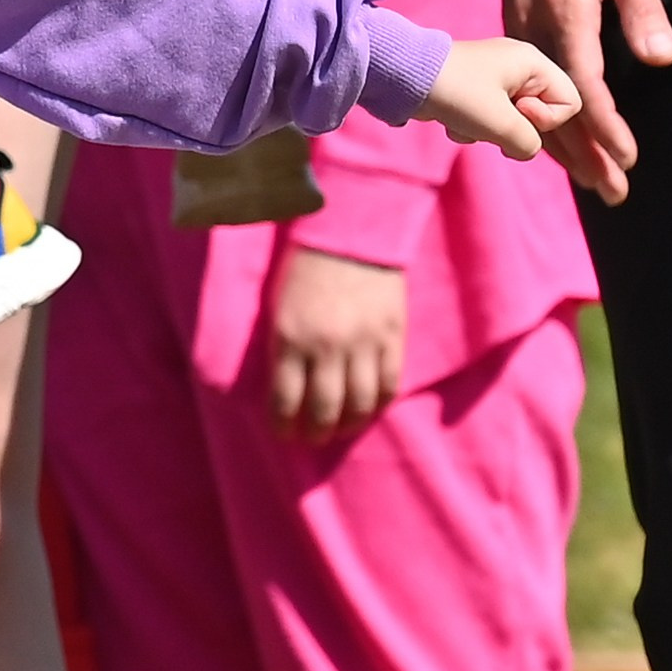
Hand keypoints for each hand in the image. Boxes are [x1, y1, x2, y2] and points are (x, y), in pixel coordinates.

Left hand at [270, 246, 405, 438]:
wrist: (352, 231)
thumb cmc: (306, 267)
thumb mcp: (279, 307)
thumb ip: (282, 348)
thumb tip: (285, 390)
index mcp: (289, 338)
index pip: (284, 400)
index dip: (284, 426)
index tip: (285, 435)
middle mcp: (325, 347)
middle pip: (323, 410)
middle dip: (316, 433)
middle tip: (313, 440)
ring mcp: (362, 343)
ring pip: (359, 405)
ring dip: (349, 426)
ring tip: (342, 431)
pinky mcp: (392, 337)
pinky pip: (389, 385)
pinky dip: (379, 406)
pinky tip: (370, 411)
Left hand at [420, 35, 581, 158]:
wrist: (402, 78)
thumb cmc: (457, 94)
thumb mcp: (501, 125)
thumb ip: (528, 143)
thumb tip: (524, 149)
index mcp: (533, 62)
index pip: (569, 101)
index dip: (547, 119)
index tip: (516, 111)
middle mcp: (518, 66)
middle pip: (539, 115)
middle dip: (513, 128)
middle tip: (490, 119)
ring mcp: (495, 78)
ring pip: (512, 122)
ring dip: (488, 131)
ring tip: (467, 119)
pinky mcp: (473, 91)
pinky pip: (488, 120)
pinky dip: (471, 126)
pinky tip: (452, 120)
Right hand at [492, 0, 671, 203]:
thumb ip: (643, 10)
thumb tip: (663, 60)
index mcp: (565, 12)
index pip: (585, 88)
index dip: (606, 129)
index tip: (627, 159)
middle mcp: (532, 27)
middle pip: (554, 109)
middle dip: (584, 156)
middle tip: (614, 193)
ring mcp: (517, 25)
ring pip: (533, 102)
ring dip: (562, 145)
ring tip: (589, 178)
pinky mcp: (513, 20)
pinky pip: (524, 85)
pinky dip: (541, 117)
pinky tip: (556, 134)